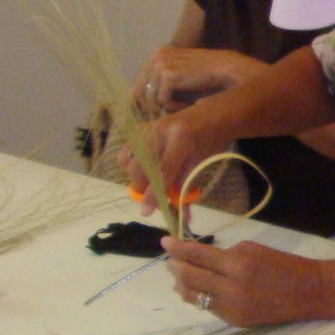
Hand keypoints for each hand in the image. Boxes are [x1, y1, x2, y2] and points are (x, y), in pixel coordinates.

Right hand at [119, 104, 226, 218]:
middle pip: (141, 166)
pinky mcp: (141, 127)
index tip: (147, 211)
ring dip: (135, 176)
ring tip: (148, 181)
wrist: (208, 116)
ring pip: (128, 159)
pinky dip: (131, 164)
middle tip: (150, 197)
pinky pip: (127, 150)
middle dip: (142, 187)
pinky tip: (144, 167)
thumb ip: (188, 188)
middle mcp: (161, 130)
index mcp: (182, 139)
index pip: (164, 170)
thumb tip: (183, 218)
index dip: (154, 192)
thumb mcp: (201, 164)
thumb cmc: (208, 142)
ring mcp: (149, 127)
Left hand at [133, 46, 264, 115]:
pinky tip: (187, 105)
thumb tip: (142, 105)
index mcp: (158, 55)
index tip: (150, 116)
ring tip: (182, 108)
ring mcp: (161, 64)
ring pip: (150, 98)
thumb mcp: (181, 77)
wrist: (227, 70)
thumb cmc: (207, 77)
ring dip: (165, 108)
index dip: (141, 102)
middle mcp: (156, 57)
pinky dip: (174, 107)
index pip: (138, 84)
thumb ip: (162, 84)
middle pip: (138, 92)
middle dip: (151, 108)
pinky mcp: (168, 75)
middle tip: (164, 117)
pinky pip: (162, 100)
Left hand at [163, 236, 325, 326]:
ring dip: (182, 284)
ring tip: (180, 277)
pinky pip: (206, 307)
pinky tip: (197, 290)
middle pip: (189, 276)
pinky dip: (198, 296)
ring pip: (192, 295)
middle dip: (175, 266)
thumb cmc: (283, 265)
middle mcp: (231, 287)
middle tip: (171, 260)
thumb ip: (224, 254)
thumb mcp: (254, 251)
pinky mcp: (233, 320)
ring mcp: (231, 306)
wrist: (309, 292)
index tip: (165, 241)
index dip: (177, 248)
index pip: (197, 255)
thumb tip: (197, 258)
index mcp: (238, 263)